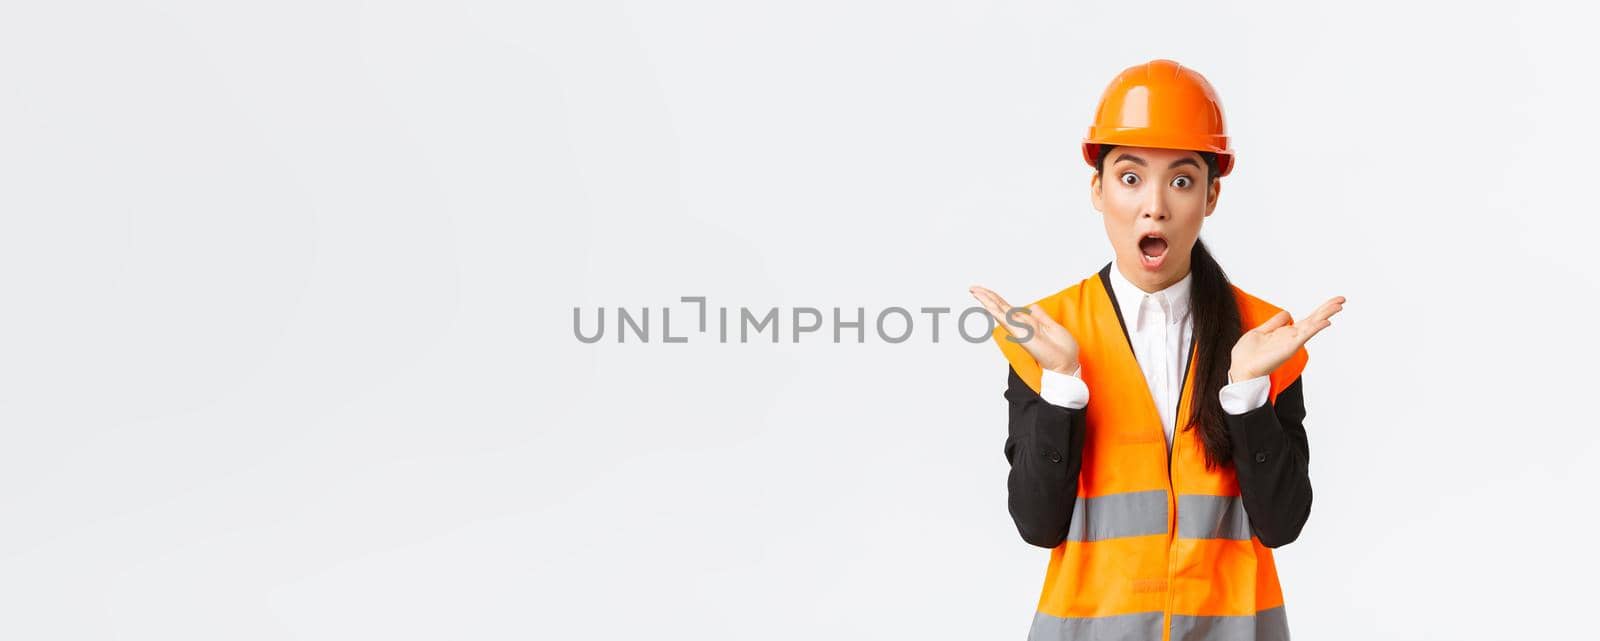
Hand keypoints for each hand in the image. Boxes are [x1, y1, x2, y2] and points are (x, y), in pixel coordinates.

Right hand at [969, 285, 1079, 373]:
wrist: (1067, 363)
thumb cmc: (1062, 349)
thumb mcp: (1052, 326)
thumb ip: (1041, 316)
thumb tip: (1032, 306)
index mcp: (1028, 322)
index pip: (1008, 308)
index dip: (996, 298)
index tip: (985, 291)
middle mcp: (1021, 325)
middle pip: (1000, 307)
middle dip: (986, 297)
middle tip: (972, 288)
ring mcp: (1019, 329)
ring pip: (999, 312)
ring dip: (986, 301)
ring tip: (974, 291)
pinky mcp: (1021, 334)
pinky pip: (1006, 321)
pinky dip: (996, 312)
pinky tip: (986, 305)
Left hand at [1229, 296, 1345, 380]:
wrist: (1241, 368)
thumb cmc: (1247, 354)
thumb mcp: (1260, 332)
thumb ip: (1274, 323)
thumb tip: (1287, 313)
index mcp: (1285, 333)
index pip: (1306, 319)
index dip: (1318, 310)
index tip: (1332, 302)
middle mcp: (1291, 337)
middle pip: (1313, 320)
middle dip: (1327, 309)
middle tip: (1342, 299)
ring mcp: (1292, 342)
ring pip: (1312, 325)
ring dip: (1325, 314)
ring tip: (1339, 305)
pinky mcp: (1290, 347)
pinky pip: (1305, 335)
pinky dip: (1315, 328)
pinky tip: (1326, 322)